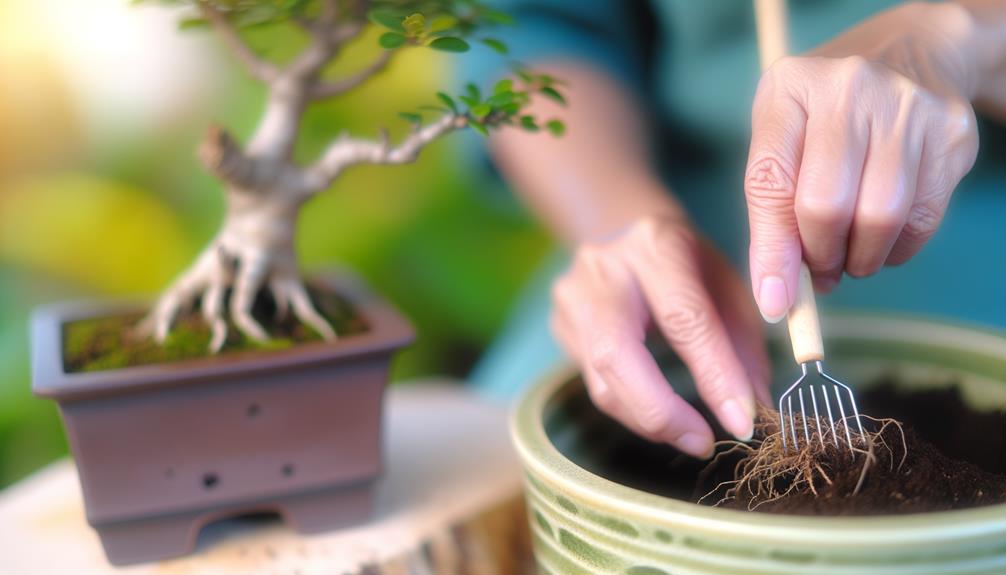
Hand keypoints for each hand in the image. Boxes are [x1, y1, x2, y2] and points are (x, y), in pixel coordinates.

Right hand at [550, 216, 770, 457]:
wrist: (628, 236)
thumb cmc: (689, 266)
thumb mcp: (729, 288)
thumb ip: (744, 347)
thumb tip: (754, 411)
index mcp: (656, 245)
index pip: (683, 319)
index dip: (714, 376)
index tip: (742, 422)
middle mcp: (603, 267)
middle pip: (616, 354)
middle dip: (662, 412)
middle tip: (702, 443)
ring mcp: (571, 296)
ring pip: (600, 381)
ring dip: (648, 420)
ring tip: (689, 435)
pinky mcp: (558, 325)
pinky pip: (594, 385)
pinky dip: (632, 410)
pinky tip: (660, 414)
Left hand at [745, 2, 979, 321]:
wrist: (909, 52)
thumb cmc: (825, 113)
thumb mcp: (782, 136)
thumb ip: (770, 207)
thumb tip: (776, 298)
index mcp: (790, 88)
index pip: (771, 183)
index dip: (772, 251)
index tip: (775, 302)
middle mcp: (849, 88)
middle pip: (826, 206)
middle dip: (819, 256)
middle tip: (818, 268)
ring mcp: (907, 108)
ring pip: (879, 218)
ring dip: (859, 258)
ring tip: (848, 256)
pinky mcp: (951, 134)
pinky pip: (922, 219)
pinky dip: (896, 248)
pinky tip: (881, 239)